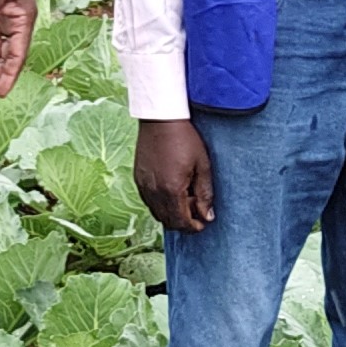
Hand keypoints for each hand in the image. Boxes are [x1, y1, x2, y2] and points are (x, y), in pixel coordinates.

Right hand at [134, 117, 214, 233]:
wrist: (160, 119)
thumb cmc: (184, 139)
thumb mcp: (202, 166)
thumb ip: (205, 194)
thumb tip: (208, 216)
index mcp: (171, 190)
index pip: (181, 221)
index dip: (193, 227)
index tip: (202, 224)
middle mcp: (154, 191)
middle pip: (168, 221)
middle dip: (183, 222)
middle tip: (196, 210)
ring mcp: (143, 186)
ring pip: (157, 213)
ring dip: (171, 214)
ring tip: (185, 198)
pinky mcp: (138, 178)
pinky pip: (149, 201)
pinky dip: (160, 203)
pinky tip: (171, 191)